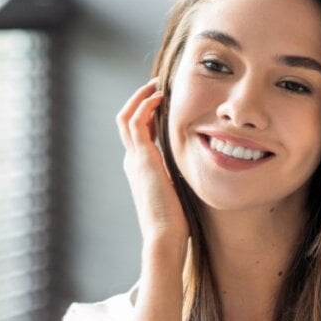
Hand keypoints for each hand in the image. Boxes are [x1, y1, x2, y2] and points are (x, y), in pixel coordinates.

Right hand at [116, 79, 188, 257]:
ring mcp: (134, 159)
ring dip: (139, 97)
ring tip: (156, 85)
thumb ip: (179, 177)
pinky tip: (159, 97)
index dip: (149, 115)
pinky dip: (144, 106)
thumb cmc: (174, 222)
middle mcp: (133, 161)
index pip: (139, 133)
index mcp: (141, 169)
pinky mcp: (141, 158)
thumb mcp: (177, 192)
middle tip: (156, 85)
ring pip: (126, 117)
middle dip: (140, 100)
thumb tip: (194, 171)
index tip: (163, 102)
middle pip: (127, 121)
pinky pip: (136, 122)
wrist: (164, 236)